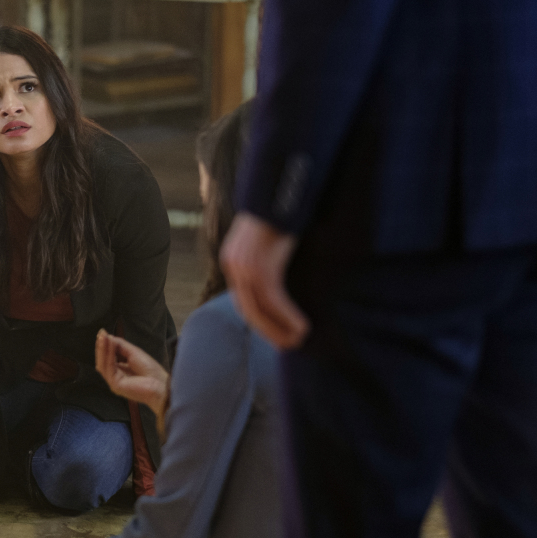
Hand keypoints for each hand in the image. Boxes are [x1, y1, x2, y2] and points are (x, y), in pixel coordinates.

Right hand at [95, 330, 168, 415]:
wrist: (161, 384)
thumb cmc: (150, 370)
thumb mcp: (133, 352)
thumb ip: (120, 345)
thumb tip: (107, 337)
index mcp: (119, 371)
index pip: (108, 358)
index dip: (105, 346)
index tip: (103, 333)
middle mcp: (115, 377)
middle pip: (103, 361)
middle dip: (101, 347)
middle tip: (101, 333)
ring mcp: (113, 382)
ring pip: (103, 365)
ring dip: (102, 350)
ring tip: (102, 337)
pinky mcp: (115, 385)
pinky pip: (109, 368)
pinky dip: (108, 355)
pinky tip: (109, 345)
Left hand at [219, 213, 309, 348]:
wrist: (279, 191)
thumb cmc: (281, 212)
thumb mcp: (267, 237)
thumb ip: (267, 256)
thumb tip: (280, 273)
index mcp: (233, 259)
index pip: (243, 301)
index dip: (260, 321)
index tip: (276, 334)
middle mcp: (234, 265)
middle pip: (248, 310)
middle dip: (268, 331)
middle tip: (288, 346)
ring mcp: (246, 267)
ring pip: (260, 310)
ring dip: (280, 329)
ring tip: (298, 340)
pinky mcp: (262, 266)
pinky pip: (275, 300)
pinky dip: (288, 316)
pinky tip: (303, 327)